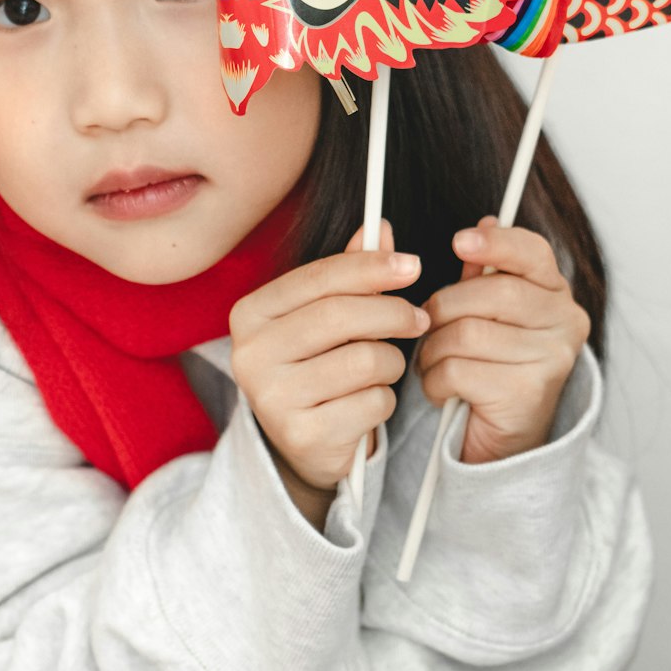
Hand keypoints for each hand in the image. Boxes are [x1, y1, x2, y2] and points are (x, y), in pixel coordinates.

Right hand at [230, 220, 427, 510]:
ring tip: (384, 367)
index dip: (370, 267)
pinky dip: (384, 399)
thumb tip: (380, 227)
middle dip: (392, 312)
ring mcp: (273, 399)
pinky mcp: (303, 436)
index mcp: (250, 314)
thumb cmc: (318, 365)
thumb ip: (350, 273)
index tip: (412, 265)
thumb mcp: (326, 315)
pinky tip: (369, 403)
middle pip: (340, 316)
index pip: (317, 278)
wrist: (304, 443)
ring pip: (364, 360)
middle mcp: (250, 355)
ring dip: (391, 362)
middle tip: (420, 318)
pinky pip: (372, 403)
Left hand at [418, 217, 590, 462]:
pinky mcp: (527, 392)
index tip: (459, 240)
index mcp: (556, 295)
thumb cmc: (491, 368)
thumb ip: (482, 273)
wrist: (506, 444)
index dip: (495, 242)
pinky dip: (435, 380)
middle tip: (429, 325)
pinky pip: (458, 370)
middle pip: (491, 292)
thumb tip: (486, 221)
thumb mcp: (488, 315)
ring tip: (435, 362)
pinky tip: (443, 389)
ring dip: (434, 349)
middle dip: (444, 307)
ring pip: (466, 332)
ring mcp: (551, 359)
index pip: (532, 253)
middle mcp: (565, 323)